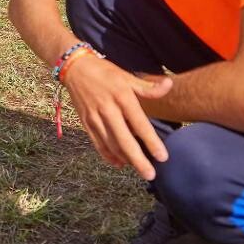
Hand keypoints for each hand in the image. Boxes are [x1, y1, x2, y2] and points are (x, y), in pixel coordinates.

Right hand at [63, 56, 172, 179]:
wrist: (74, 68)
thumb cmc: (104, 72)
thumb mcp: (126, 76)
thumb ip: (148, 87)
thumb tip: (169, 85)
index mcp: (122, 97)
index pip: (140, 124)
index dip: (151, 142)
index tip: (163, 157)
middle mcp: (108, 109)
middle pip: (124, 140)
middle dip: (138, 160)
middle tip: (150, 175)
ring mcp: (95, 117)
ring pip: (111, 144)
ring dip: (125, 159)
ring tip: (139, 169)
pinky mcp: (85, 122)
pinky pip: (97, 143)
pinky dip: (108, 155)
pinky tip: (119, 163)